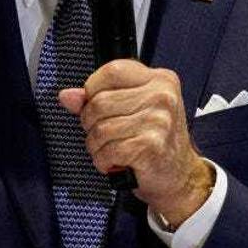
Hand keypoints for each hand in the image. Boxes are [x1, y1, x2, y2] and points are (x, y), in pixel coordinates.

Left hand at [59, 60, 213, 227]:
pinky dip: (103, 161)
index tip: (95, 104)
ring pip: (100, 129)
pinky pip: (108, 151)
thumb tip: (67, 96)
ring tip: (108, 149)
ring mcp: (158, 121)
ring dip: (96, 145)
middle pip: (100, 102)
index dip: (93, 89)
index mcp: (160, 80)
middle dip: (90, 123)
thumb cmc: (155, 140)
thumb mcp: (133, 109)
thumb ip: (99, 97)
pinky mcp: (150, 146)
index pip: (111, 71)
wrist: (180, 176)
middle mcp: (162, 96)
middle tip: (102, 133)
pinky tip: (114, 162)